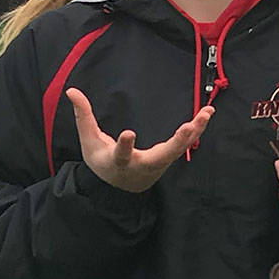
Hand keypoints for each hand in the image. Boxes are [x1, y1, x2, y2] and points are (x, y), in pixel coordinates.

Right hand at [67, 88, 211, 193]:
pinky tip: (207, 113)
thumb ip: (83, 116)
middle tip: (188, 127)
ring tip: (207, 112)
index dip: (124, 146)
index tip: (128, 134)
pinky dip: (197, 129)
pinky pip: (185, 144)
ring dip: (194, 131)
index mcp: (119, 162)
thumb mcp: (89, 142)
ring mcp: (158, 163)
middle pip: (162, 155)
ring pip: (179, 149)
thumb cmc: (102, 162)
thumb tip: (71, 90)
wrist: (119, 188)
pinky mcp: (168, 157)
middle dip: (176, 142)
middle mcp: (142, 165)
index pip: (121, 155)